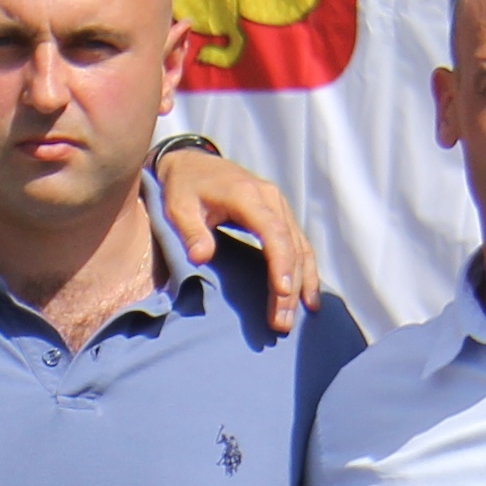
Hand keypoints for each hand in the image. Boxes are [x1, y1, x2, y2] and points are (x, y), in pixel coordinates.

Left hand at [150, 144, 321, 333]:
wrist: (192, 162)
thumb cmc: (184, 187)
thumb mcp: (178, 207)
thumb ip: (191, 232)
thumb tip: (201, 258)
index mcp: (248, 196)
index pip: (274, 232)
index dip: (280, 263)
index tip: (282, 292)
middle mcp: (271, 200)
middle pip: (291, 246)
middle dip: (290, 286)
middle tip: (281, 323)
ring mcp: (278, 207)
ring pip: (300, 248)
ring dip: (301, 284)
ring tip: (295, 318)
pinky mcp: (279, 215)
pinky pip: (298, 245)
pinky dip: (304, 271)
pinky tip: (307, 298)